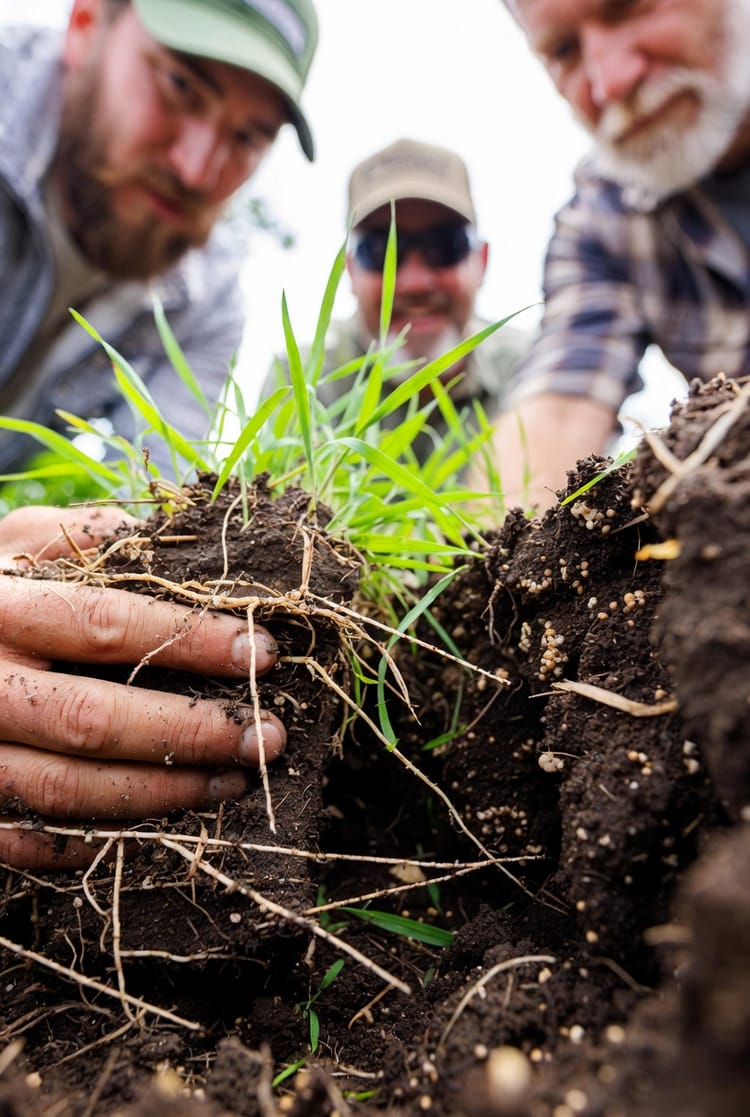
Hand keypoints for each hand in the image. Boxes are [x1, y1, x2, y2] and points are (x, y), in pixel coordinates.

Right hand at [0, 506, 284, 869]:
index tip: (261, 652)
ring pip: (68, 792)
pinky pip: (31, 843)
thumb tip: (178, 536)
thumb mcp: (15, 540)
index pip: (104, 624)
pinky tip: (158, 828)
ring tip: (235, 783)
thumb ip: (86, 534)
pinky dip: (98, 844)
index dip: (189, 641)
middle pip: (92, 720)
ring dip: (162, 794)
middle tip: (266, 737)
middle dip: (191, 731)